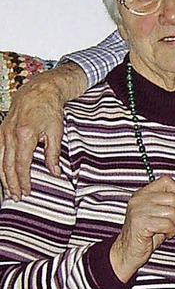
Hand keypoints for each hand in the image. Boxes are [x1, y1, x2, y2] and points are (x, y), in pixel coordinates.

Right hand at [0, 61, 86, 200]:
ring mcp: (3, 132)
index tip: (28, 191)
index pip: (22, 165)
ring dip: (3, 177)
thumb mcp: (56, 133)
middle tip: (17, 197)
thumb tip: (55, 173)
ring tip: (9, 190)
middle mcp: (10, 135)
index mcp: (25, 136)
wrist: (39, 92)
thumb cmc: (49, 111)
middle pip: (7, 165)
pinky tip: (2, 174)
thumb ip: (53, 155)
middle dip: (11, 183)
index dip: (24, 180)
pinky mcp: (1, 130)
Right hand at [110, 176, 174, 281]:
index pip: (166, 181)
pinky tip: (165, 234)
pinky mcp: (140, 222)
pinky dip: (171, 231)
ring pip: (172, 212)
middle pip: (172, 198)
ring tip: (170, 231)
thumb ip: (168, 205)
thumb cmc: (144, 236)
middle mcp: (139, 199)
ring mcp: (138, 210)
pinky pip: (167, 224)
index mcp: (143, 194)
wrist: (127, 252)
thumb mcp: (157, 216)